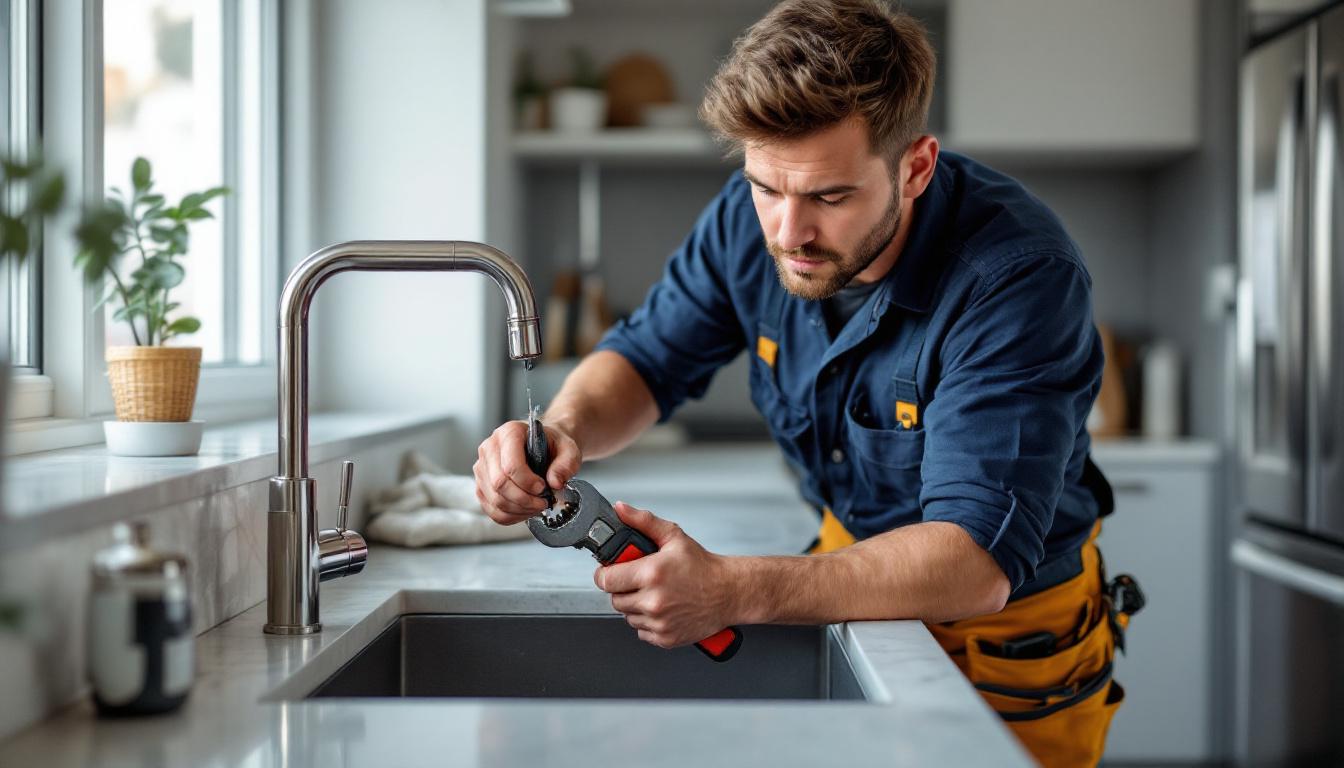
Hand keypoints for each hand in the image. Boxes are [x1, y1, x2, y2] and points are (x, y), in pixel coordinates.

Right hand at [473, 420, 581, 524]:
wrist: (544, 446)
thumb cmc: (553, 446)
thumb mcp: (568, 450)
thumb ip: (565, 464)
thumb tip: (554, 483)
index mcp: (510, 433)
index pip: (510, 465)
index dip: (527, 482)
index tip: (543, 488)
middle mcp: (490, 447)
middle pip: (499, 483)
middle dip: (524, 499)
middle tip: (543, 503)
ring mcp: (482, 467)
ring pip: (494, 499)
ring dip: (518, 509)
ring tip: (537, 507)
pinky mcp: (481, 485)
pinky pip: (491, 509)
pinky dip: (510, 516)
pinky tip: (525, 511)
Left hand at [594, 502, 735, 648]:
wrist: (728, 592)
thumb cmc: (703, 566)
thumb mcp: (673, 537)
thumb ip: (643, 521)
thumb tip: (621, 509)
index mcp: (651, 574)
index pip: (606, 579)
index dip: (606, 573)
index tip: (612, 571)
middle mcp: (653, 600)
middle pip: (614, 599)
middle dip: (623, 588)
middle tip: (639, 580)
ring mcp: (659, 622)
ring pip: (627, 616)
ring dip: (635, 606)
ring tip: (654, 593)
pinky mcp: (665, 638)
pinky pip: (641, 631)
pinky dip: (647, 622)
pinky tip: (662, 608)